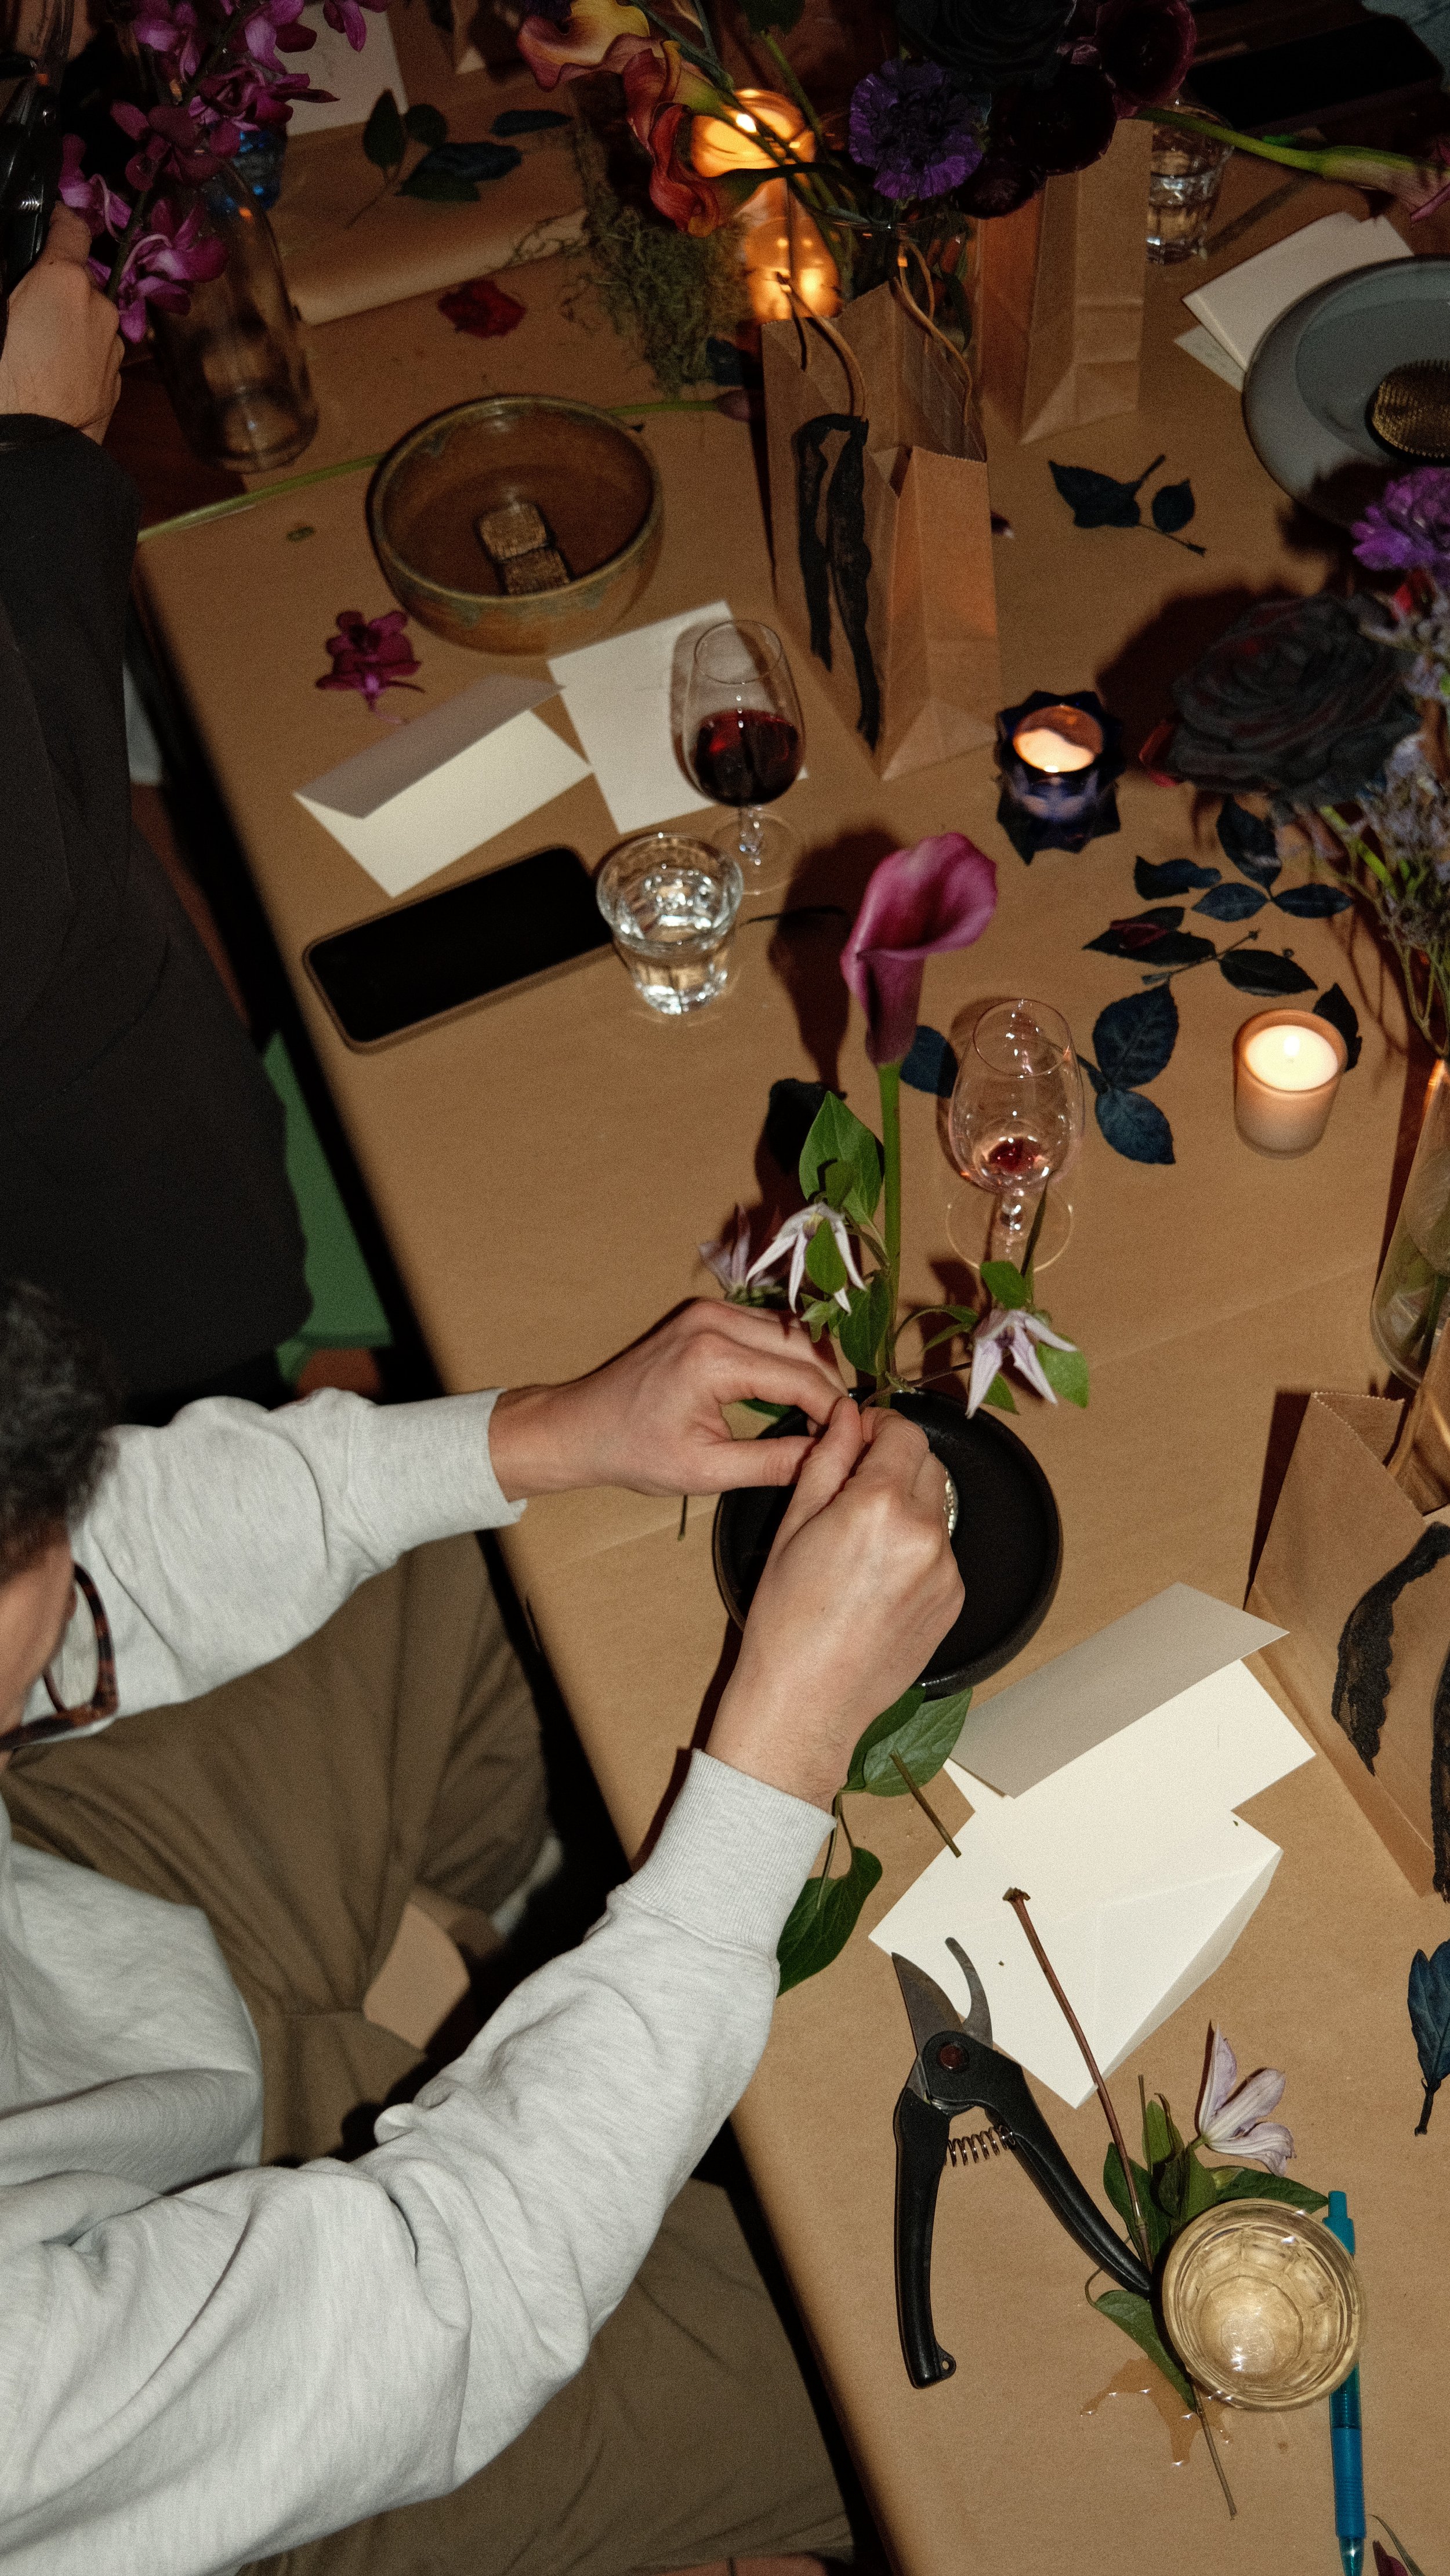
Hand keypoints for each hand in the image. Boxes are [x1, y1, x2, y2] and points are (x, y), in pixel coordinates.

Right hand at [0, 206, 121, 439]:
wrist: (33, 451)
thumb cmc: (4, 379)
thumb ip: (13, 284)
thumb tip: (19, 287)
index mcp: (65, 281)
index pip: (71, 226)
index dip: (58, 219)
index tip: (48, 221)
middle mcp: (100, 309)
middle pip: (79, 282)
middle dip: (56, 288)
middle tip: (23, 309)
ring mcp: (112, 350)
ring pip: (90, 322)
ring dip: (68, 325)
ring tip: (34, 351)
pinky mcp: (116, 385)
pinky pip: (94, 356)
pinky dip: (77, 358)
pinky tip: (50, 377)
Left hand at [488, 1301, 844, 1499]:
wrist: (580, 1426)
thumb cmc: (633, 1452)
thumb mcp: (705, 1471)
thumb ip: (773, 1463)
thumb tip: (829, 1457)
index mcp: (713, 1358)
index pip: (802, 1378)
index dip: (836, 1411)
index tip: (855, 1440)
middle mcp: (714, 1321)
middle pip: (803, 1347)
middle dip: (830, 1388)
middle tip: (845, 1430)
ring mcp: (709, 1311)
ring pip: (790, 1331)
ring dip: (813, 1368)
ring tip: (825, 1413)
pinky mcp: (705, 1313)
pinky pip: (767, 1326)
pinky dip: (789, 1355)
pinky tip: (796, 1390)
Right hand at [707, 1402, 963, 1810]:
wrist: (807, 1702)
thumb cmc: (786, 1620)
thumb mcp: (793, 1525)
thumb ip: (827, 1460)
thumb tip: (846, 1415)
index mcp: (880, 1505)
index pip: (903, 1432)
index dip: (878, 1425)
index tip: (858, 1435)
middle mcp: (926, 1532)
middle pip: (927, 1463)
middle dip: (894, 1461)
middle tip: (852, 1485)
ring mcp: (947, 1569)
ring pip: (936, 1506)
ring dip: (906, 1503)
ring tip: (860, 1540)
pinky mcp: (954, 1599)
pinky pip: (941, 1550)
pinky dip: (916, 1546)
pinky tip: (877, 1576)